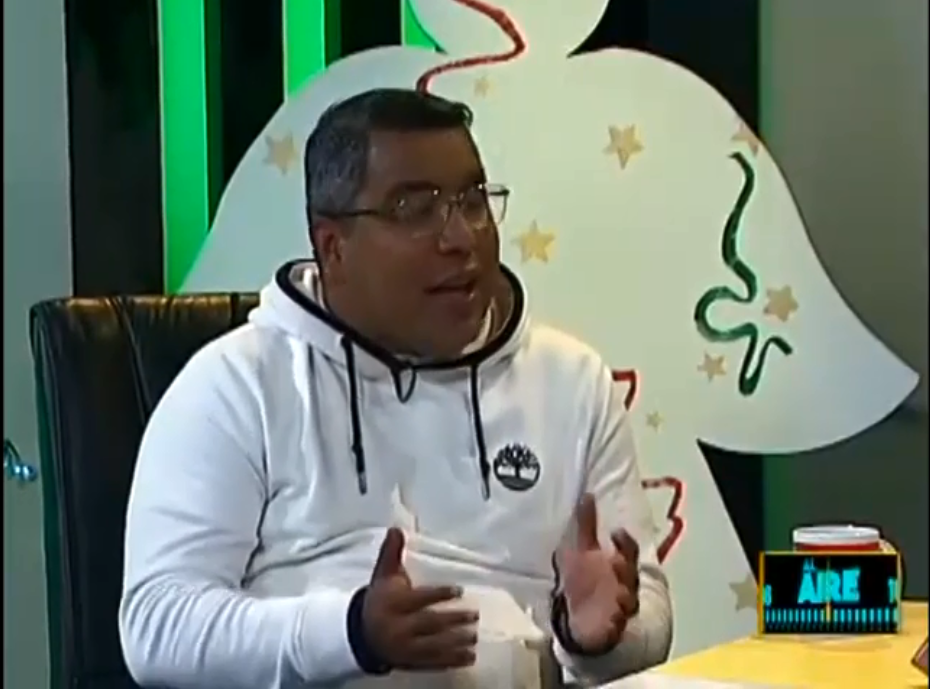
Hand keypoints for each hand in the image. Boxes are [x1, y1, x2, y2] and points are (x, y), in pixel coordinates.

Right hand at [362, 527, 478, 670]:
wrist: (362, 633)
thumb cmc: (380, 599)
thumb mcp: (383, 575)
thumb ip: (392, 553)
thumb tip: (396, 528)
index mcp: (393, 604)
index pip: (418, 599)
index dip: (439, 595)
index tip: (459, 590)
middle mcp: (398, 627)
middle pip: (428, 624)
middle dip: (452, 620)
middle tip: (474, 615)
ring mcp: (404, 648)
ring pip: (433, 646)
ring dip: (456, 642)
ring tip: (474, 636)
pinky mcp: (411, 662)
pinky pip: (433, 663)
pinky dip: (452, 660)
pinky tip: (469, 656)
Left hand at [559, 494, 639, 651]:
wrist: (577, 617)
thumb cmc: (582, 579)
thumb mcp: (580, 550)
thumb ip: (585, 524)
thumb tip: (587, 495)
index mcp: (616, 563)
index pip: (629, 550)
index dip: (625, 542)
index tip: (615, 532)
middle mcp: (623, 583)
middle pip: (631, 574)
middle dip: (626, 567)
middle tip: (616, 561)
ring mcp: (620, 605)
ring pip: (629, 598)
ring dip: (623, 593)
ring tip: (616, 591)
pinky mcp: (614, 626)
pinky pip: (619, 623)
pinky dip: (617, 619)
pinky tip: (613, 614)